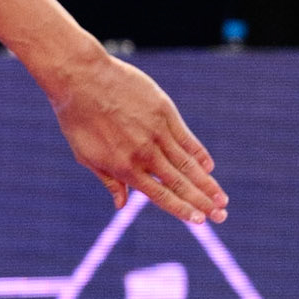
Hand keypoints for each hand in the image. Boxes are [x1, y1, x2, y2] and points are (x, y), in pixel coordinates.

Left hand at [49, 52, 227, 224]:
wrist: (80, 78)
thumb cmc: (77, 118)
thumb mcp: (85, 155)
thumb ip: (108, 180)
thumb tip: (121, 204)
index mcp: (124, 167)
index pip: (160, 195)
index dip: (182, 209)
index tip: (200, 220)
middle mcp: (144, 153)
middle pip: (180, 183)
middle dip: (202, 201)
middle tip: (221, 215)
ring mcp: (156, 132)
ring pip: (188, 163)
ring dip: (207, 182)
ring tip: (222, 198)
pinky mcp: (164, 111)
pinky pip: (186, 138)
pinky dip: (199, 153)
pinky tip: (208, 167)